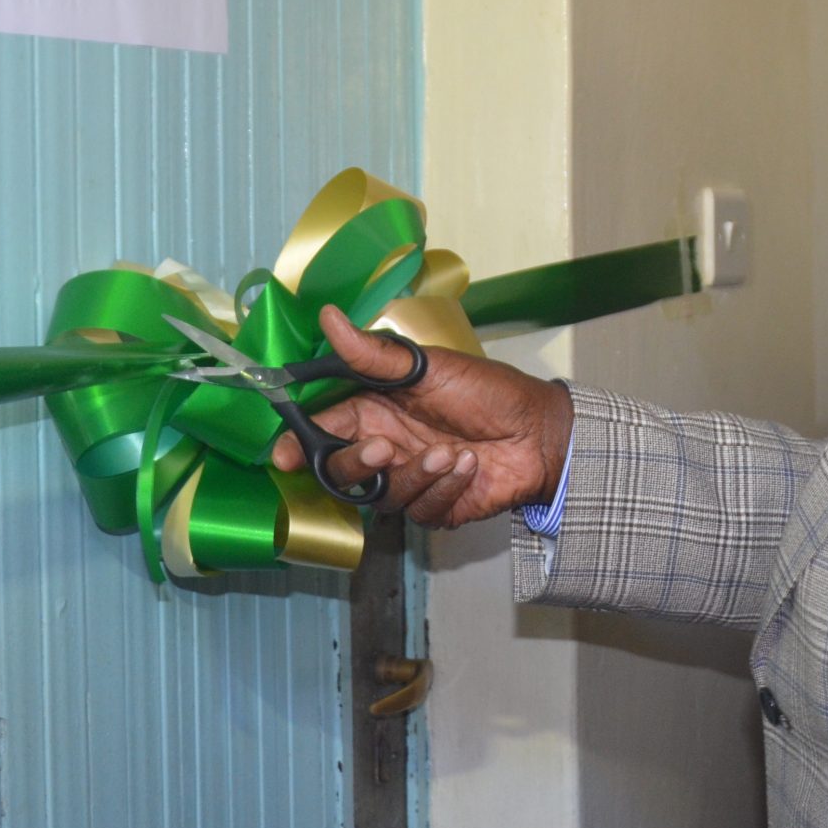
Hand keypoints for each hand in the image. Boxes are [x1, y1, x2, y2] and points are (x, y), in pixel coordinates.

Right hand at [269, 305, 573, 527]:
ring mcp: (410, 480)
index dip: (300, 445)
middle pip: (343, 471)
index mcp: (375, 410)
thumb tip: (327, 317)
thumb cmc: (488, 391)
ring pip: (383, 496)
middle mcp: (387, 447)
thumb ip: (374, 355)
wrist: (540, 430)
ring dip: (417, 475)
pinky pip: (421, 511)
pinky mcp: (435, 507)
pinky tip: (469, 465)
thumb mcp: (431, 367)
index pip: (324, 430)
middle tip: (386, 448)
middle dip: (357, 464)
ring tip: (452, 452)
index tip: (286, 456)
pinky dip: (446, 488)